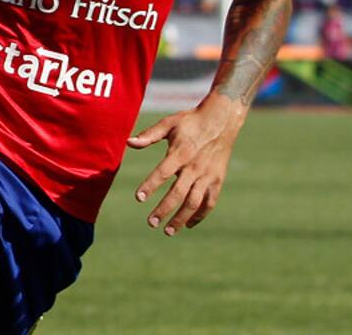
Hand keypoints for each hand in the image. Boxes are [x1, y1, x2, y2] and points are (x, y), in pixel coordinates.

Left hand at [127, 94, 245, 235]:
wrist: (222, 120)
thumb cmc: (191, 121)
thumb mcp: (169, 123)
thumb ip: (149, 135)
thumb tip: (129, 143)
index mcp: (181, 153)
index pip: (163, 173)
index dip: (150, 186)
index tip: (138, 198)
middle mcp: (195, 167)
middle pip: (178, 193)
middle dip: (164, 210)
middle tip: (151, 223)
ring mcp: (208, 175)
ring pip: (194, 202)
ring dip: (181, 218)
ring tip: (168, 231)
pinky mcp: (217, 180)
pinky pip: (210, 202)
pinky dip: (200, 215)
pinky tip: (188, 224)